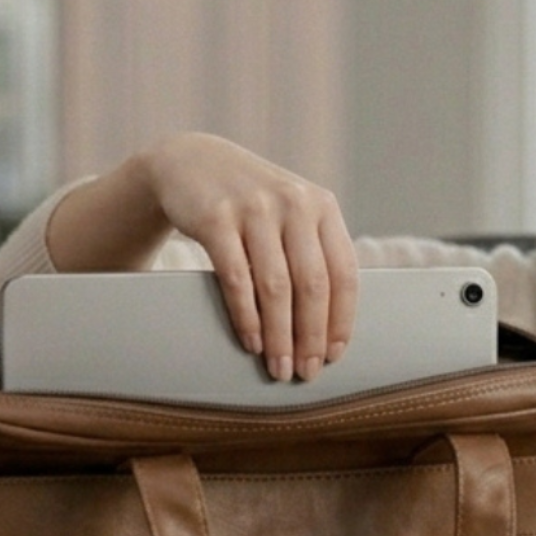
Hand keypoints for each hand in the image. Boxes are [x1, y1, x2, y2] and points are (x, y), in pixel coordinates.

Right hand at [143, 134, 357, 381]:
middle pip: (312, 285)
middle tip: (305, 372)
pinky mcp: (216, 218)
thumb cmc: (251, 205)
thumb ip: (314, 254)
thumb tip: (329, 328)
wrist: (191, 163)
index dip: (341, 320)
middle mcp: (294, 203)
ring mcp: (255, 208)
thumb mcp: (291, 214)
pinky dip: (246, 316)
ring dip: (279, 335)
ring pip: (275, 286)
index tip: (334, 355)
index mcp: (322, 207)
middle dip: (311, 336)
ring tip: (277, 367)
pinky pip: (237, 278)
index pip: (344, 273)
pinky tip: (251, 341)